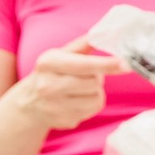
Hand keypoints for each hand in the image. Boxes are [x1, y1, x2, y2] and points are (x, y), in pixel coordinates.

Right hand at [11, 43, 125, 131]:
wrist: (29, 103)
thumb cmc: (52, 73)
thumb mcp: (61, 54)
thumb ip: (84, 44)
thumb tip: (106, 32)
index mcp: (48, 63)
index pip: (84, 65)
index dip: (107, 64)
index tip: (125, 64)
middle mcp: (47, 86)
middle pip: (94, 82)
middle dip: (96, 78)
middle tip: (83, 76)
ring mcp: (54, 107)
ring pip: (97, 99)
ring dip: (95, 93)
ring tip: (79, 90)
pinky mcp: (63, 122)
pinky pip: (92, 111)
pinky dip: (89, 106)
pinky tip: (75, 102)